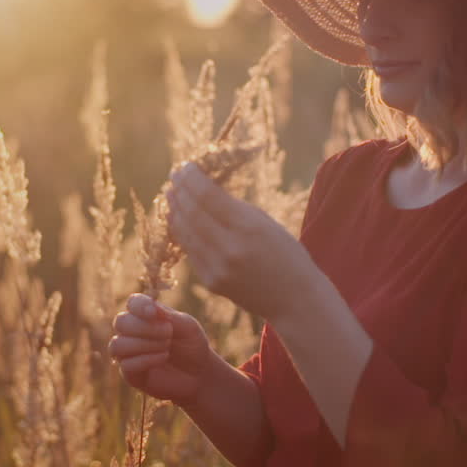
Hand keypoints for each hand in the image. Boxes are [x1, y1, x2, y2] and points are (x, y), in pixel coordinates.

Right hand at [108, 293, 213, 406]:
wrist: (199, 375)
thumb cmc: (192, 346)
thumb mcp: (188, 327)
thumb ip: (169, 316)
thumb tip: (152, 306)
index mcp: (145, 315)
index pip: (132, 303)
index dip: (139, 305)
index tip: (153, 313)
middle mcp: (132, 332)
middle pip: (121, 322)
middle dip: (145, 327)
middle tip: (168, 333)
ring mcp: (129, 354)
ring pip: (117, 345)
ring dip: (144, 344)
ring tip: (166, 347)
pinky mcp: (131, 374)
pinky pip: (125, 365)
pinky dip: (146, 360)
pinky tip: (163, 358)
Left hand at [166, 162, 323, 322]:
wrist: (295, 300)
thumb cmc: (286, 254)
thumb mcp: (266, 223)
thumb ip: (235, 208)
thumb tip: (202, 187)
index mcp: (248, 227)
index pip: (208, 195)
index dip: (192, 178)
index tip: (185, 166)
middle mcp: (230, 248)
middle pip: (192, 212)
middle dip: (180, 191)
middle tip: (174, 176)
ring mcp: (217, 268)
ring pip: (185, 232)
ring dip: (175, 210)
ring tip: (171, 194)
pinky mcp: (211, 282)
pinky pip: (191, 250)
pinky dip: (181, 231)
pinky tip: (178, 219)